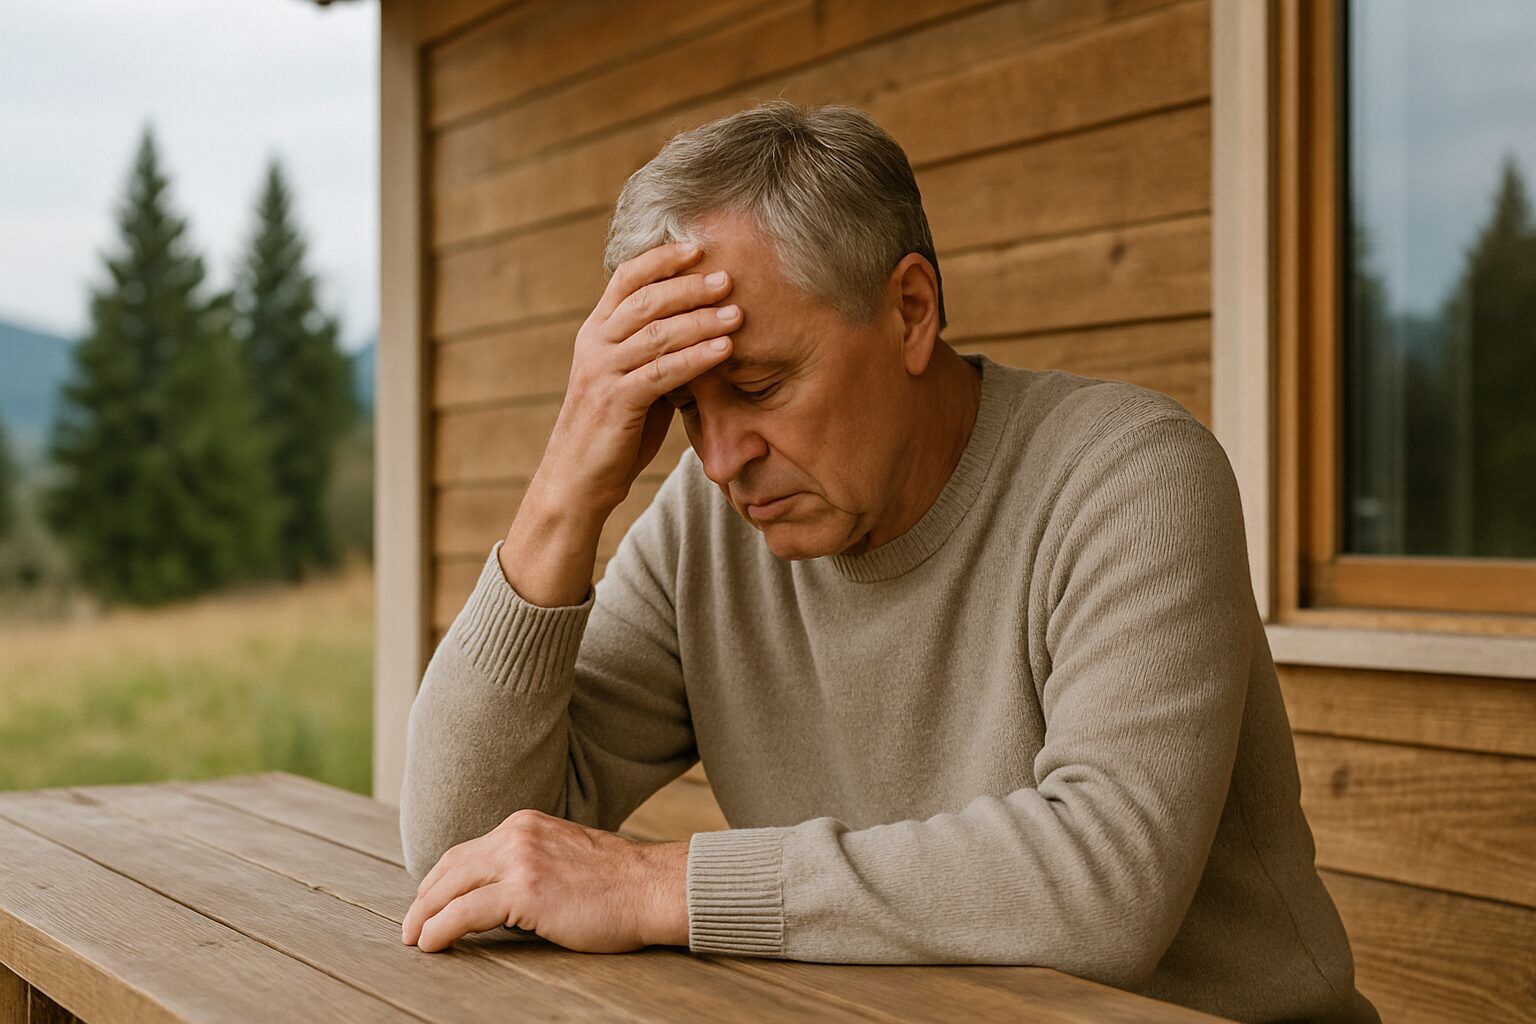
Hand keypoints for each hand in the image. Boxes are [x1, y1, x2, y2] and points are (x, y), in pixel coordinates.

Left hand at [400, 808, 690, 953]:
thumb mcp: (566, 855)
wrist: (651, 887)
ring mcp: (520, 860)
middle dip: (424, 898)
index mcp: (526, 824)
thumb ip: (533, 862)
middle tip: (410, 926)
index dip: (441, 880)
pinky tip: (431, 943)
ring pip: (450, 887)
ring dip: (424, 915)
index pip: (467, 851)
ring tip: (414, 939)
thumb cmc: (619, 882)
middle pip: (451, 866)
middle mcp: (517, 834)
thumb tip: (500, 893)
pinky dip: (440, 929)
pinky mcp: (525, 890)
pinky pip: (465, 912)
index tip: (428, 902)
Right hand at [536, 240, 740, 516]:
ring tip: (736, 313)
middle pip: (645, 300)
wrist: (577, 481)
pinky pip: (662, 371)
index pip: (626, 279)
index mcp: (596, 332)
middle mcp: (595, 345)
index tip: (697, 248)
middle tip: (728, 278)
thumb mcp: (633, 382)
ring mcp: (602, 372)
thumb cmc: (612, 432)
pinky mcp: (615, 402)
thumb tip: (702, 330)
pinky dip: (696, 358)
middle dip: (689, 286)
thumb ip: (657, 354)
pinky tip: (725, 351)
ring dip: (700, 320)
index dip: (661, 259)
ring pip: (656, 333)